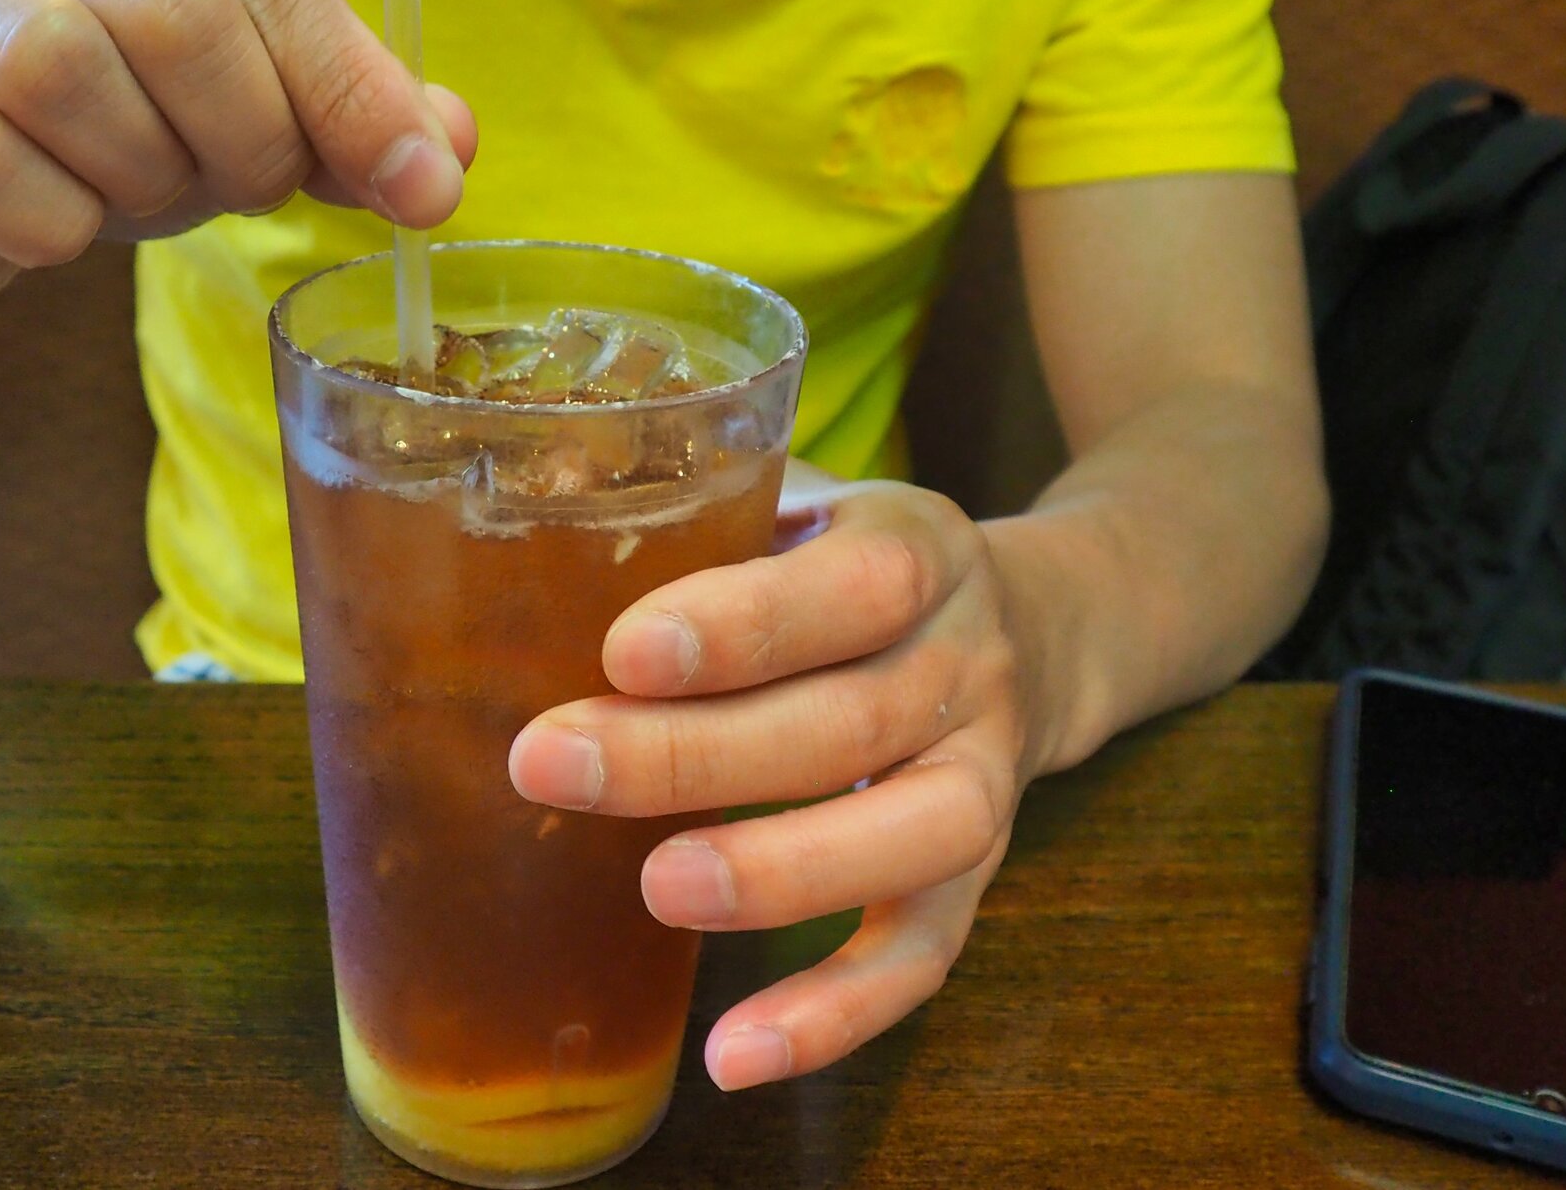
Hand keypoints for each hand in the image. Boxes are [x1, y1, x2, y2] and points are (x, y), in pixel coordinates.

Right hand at [0, 0, 475, 308]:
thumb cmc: (100, 116)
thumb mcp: (237, 95)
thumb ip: (345, 108)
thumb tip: (444, 155)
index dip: (351, 87)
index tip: (420, 188)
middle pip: (171, 12)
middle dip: (247, 131)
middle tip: (252, 188)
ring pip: (62, 72)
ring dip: (142, 173)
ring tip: (144, 194)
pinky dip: (48, 225)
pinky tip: (54, 225)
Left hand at [508, 481, 1061, 1090]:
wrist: (1044, 627)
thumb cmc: (852, 569)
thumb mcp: (805, 510)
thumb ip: (702, 520)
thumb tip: (520, 541)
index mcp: (917, 549)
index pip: (850, 586)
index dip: (742, 624)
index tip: (623, 650)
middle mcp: (968, 664)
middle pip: (849, 720)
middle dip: (694, 753)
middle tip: (552, 766)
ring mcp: (986, 776)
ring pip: (911, 837)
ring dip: (781, 873)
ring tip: (658, 891)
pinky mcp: (980, 877)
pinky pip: (922, 955)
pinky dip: (835, 1014)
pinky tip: (734, 1055)